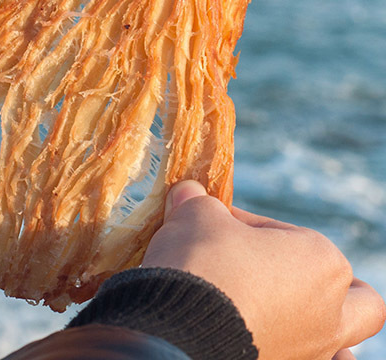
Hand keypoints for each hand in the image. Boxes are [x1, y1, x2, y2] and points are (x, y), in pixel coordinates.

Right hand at [142, 180, 385, 359]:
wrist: (181, 335)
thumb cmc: (202, 264)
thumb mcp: (195, 214)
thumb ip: (199, 201)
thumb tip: (189, 193)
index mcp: (321, 260)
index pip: (278, 232)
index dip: (241, 226)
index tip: (211, 227)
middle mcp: (332, 310)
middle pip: (356, 296)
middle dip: (325, 283)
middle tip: (278, 273)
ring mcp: (315, 351)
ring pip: (341, 338)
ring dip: (313, 322)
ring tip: (271, 310)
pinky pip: (309, 359)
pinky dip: (293, 348)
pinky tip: (263, 337)